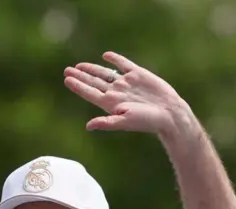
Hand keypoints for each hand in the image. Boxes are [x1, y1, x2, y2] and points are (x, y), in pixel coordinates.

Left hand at [63, 52, 188, 135]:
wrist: (169, 112)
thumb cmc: (146, 121)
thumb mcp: (124, 122)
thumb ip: (106, 123)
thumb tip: (88, 126)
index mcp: (109, 103)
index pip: (89, 93)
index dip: (78, 86)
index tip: (66, 80)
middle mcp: (115, 92)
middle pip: (93, 82)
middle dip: (80, 76)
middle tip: (66, 70)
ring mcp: (126, 83)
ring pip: (105, 73)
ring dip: (92, 69)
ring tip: (79, 66)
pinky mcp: (139, 74)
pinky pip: (124, 64)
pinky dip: (115, 59)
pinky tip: (106, 55)